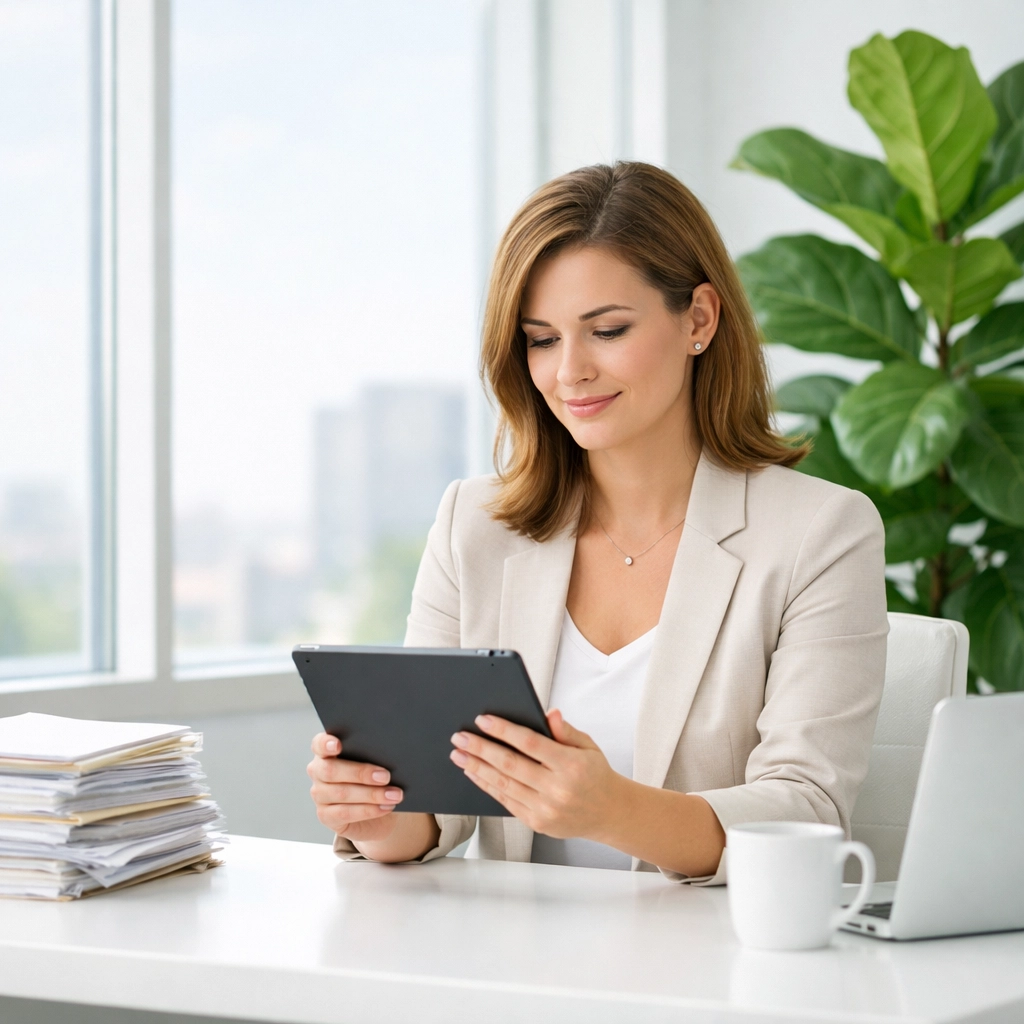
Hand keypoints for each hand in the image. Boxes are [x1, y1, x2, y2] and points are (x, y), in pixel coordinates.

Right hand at [307, 732, 404, 842]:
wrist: (381, 812)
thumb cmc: (378, 779)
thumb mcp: (378, 764)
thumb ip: (375, 755)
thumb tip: (389, 754)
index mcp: (328, 751)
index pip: (319, 744)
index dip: (326, 743)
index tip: (339, 745)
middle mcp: (318, 772)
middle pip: (331, 770)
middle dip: (361, 773)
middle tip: (386, 776)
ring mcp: (319, 795)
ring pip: (341, 793)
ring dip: (371, 794)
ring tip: (393, 794)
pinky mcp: (325, 816)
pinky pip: (344, 813)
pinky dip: (368, 810)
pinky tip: (385, 807)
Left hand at [449, 709, 625, 840]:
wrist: (608, 812)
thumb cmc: (595, 774)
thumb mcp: (588, 745)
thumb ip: (566, 730)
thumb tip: (549, 713)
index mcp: (571, 765)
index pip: (530, 743)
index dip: (504, 730)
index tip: (482, 720)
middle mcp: (557, 789)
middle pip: (510, 765)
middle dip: (481, 748)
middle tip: (459, 736)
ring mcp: (545, 809)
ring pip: (503, 785)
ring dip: (476, 768)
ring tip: (458, 754)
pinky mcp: (537, 822)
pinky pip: (505, 801)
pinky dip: (487, 786)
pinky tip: (474, 773)